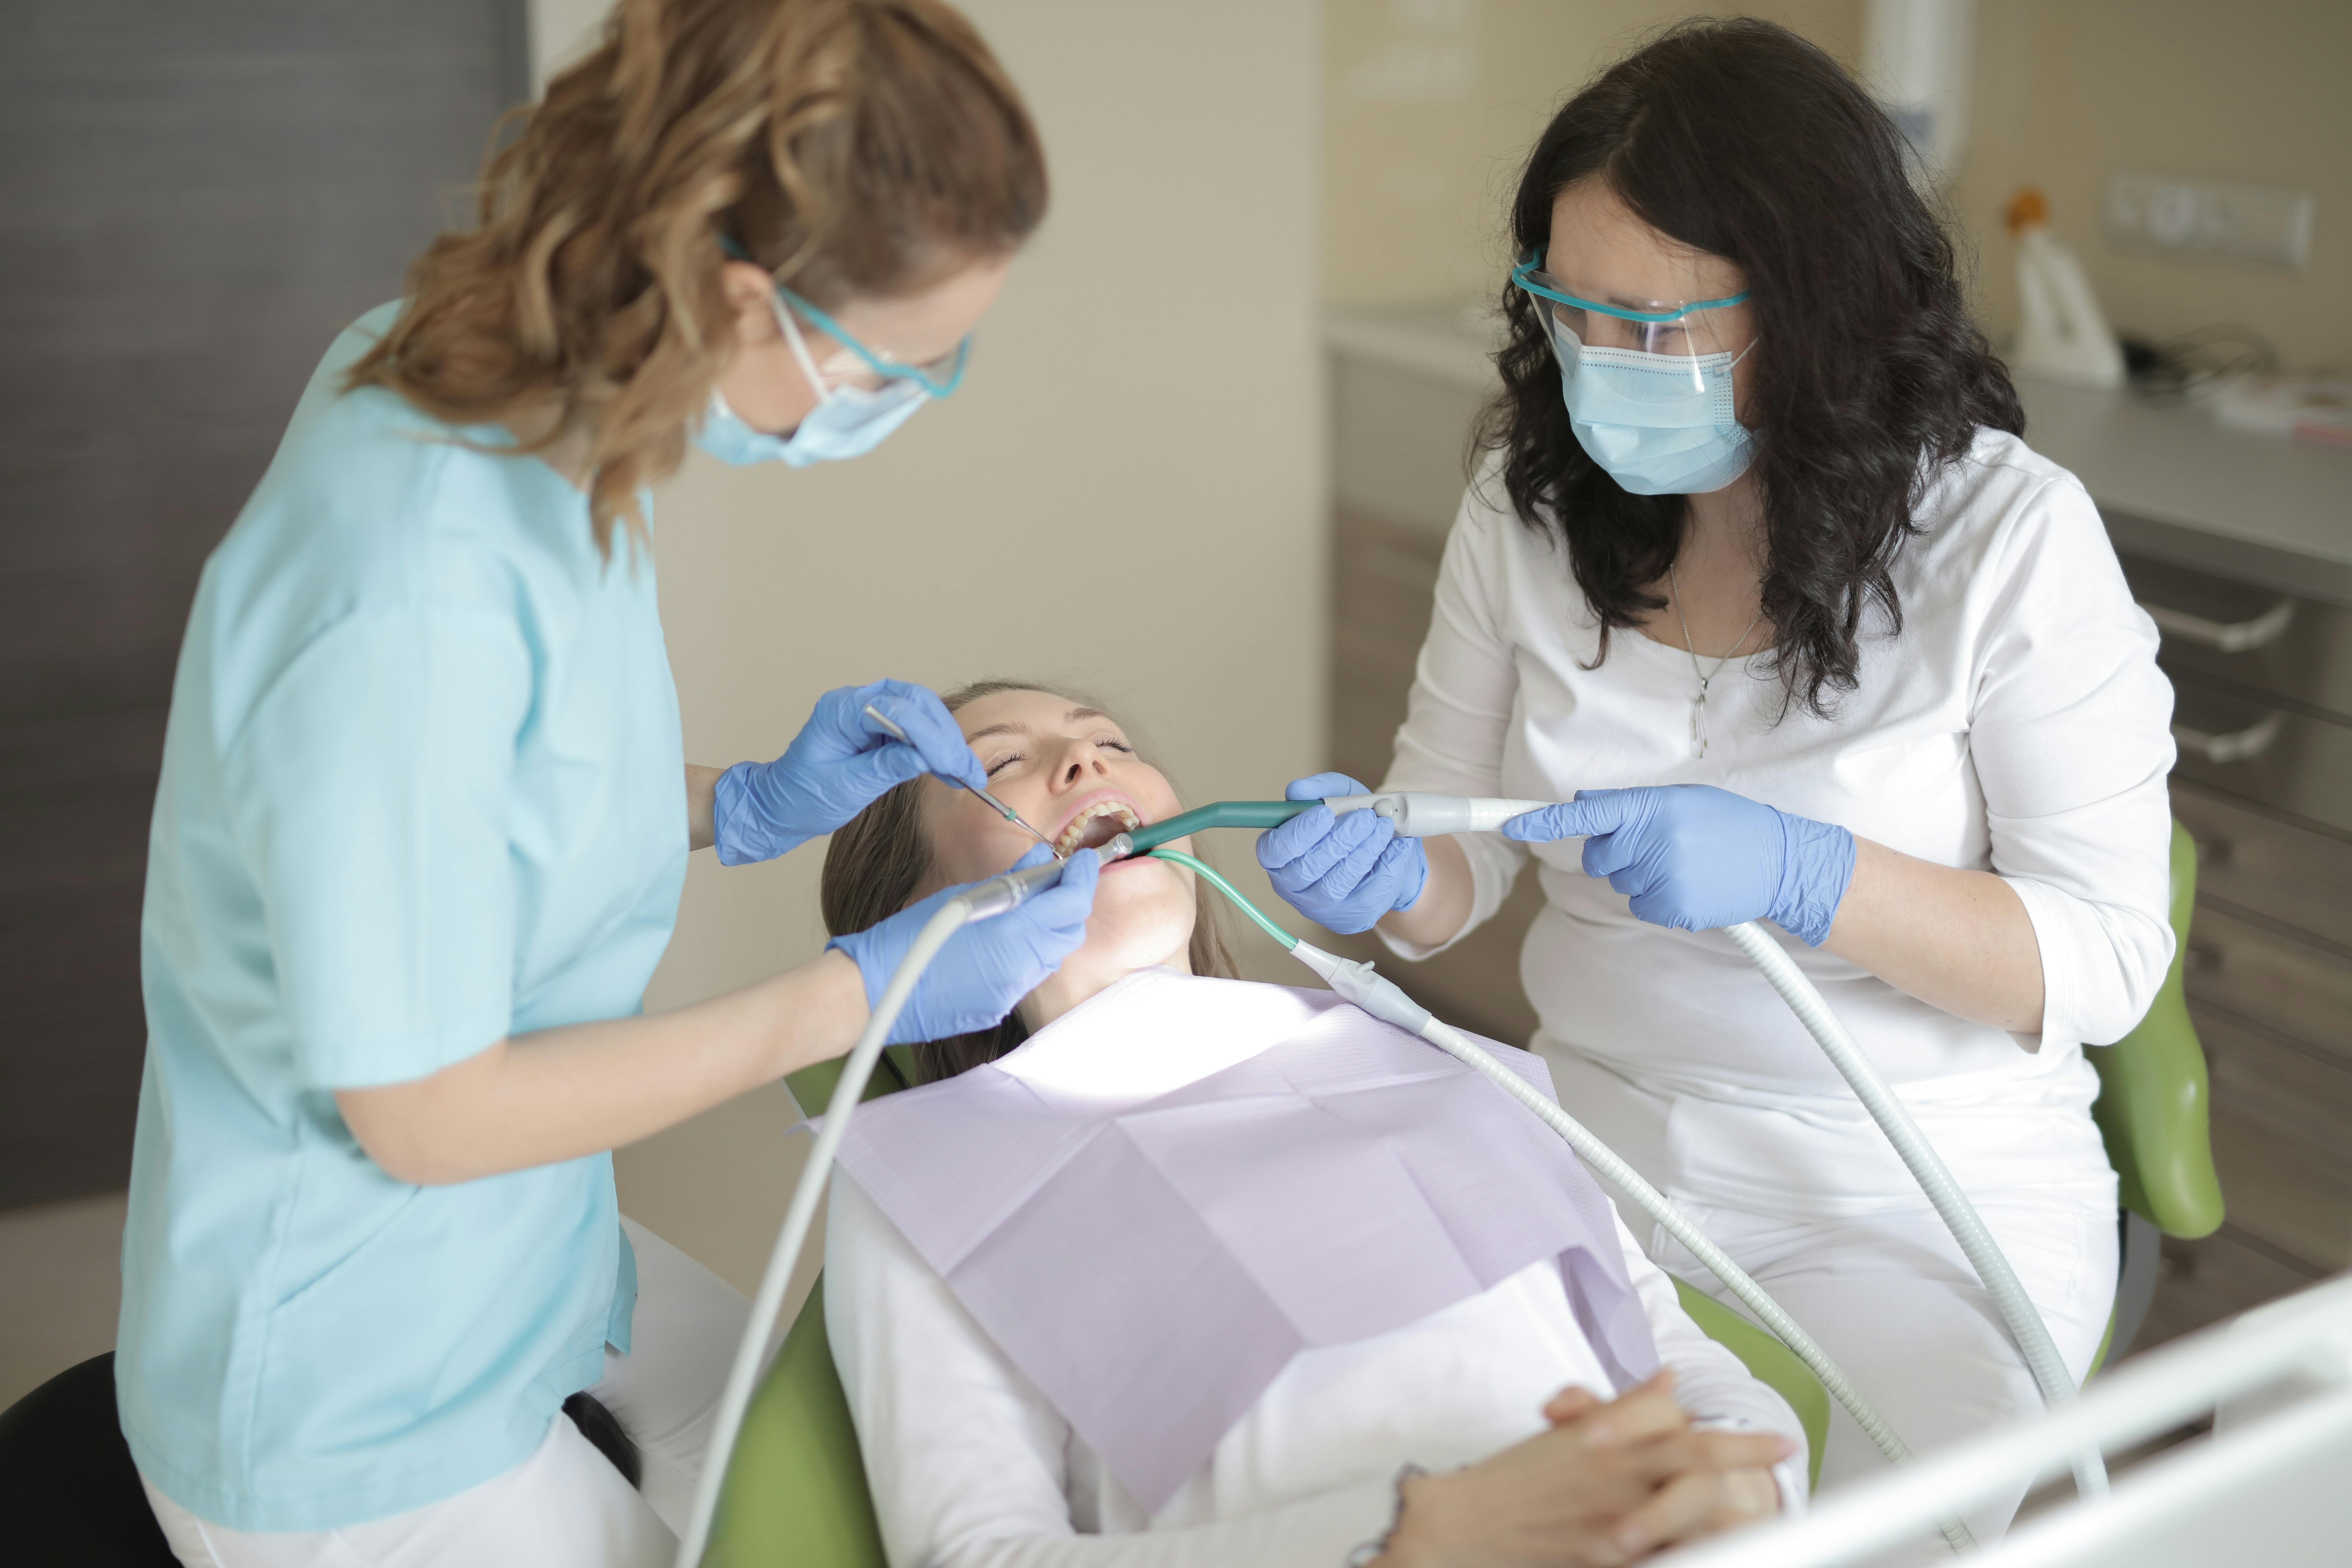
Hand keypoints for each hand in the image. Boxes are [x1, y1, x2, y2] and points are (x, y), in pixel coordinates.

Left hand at [712, 679, 985, 864]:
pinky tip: (950, 769)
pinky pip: (914, 729)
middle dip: (945, 736)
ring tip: (965, 773)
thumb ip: (886, 768)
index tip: (952, 765)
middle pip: (915, 702)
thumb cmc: (801, 797)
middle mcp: (854, 703)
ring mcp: (867, 713)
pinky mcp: (877, 729)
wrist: (780, 807)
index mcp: (839, 711)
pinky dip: (935, 748)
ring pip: (921, 712)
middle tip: (967, 769)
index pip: (897, 710)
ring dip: (945, 741)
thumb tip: (926, 758)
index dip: (930, 737)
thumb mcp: (846, 788)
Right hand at [828, 846, 1099, 1044]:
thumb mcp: (959, 897)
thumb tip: (1040, 859)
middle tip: (1058, 880)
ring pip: (1050, 957)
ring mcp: (1011, 994)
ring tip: (1030, 907)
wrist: (875, 992)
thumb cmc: (907, 938)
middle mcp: (1020, 969)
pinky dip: (1026, 954)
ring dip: (1049, 930)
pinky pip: (1026, 977)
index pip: (1071, 903)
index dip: (1083, 878)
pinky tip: (1003, 940)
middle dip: (1070, 904)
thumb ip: (1009, 880)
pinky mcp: (998, 1009)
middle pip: (1069, 932)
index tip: (1085, 861)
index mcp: (1012, 935)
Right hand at [1255, 772, 1428, 934]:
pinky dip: (1386, 866)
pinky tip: (1398, 846)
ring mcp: (1321, 906)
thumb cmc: (1352, 825)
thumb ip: (1321, 789)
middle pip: (1306, 868)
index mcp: (1278, 855)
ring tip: (1384, 827)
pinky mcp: (1351, 917)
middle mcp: (1293, 886)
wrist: (1384, 858)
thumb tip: (1297, 790)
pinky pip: (1368, 894)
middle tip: (1365, 818)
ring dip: (1363, 852)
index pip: (1274, 850)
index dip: (1297, 833)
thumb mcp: (1341, 798)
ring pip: (1336, 883)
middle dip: (1339, 840)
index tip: (1325, 814)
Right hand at [1378, 1373, 1791, 1567]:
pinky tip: (1716, 1550)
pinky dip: (1693, 1549)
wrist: (1458, 1524)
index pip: (1677, 1424)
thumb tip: (1668, 1381)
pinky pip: (1665, 1554)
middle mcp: (1614, 1472)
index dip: (1733, 1437)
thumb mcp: (1566, 1435)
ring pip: (1689, 1510)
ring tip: (1760, 1517)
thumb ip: (1623, 1409)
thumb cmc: (1512, 1480)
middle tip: (1784, 1454)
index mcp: (1603, 1438)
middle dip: (1747, 1458)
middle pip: (1695, 1458)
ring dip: (1728, 1515)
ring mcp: (1614, 1518)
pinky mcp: (1605, 1557)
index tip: (1774, 1443)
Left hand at [1503, 785, 1854, 946]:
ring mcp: (1662, 878)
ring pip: (1621, 883)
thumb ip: (1628, 804)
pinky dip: (1658, 899)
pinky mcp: (1672, 908)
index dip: (1545, 821)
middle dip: (1615, 853)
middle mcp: (1653, 842)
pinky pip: (1640, 906)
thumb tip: (1582, 804)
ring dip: (1642, 875)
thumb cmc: (1727, 824)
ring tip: (1686, 863)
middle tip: (1658, 845)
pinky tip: (1689, 885)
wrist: (1778, 862)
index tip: (1512, 825)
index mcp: (1653, 808)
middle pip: (1598, 856)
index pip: (1587, 815)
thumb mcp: (1681, 800)